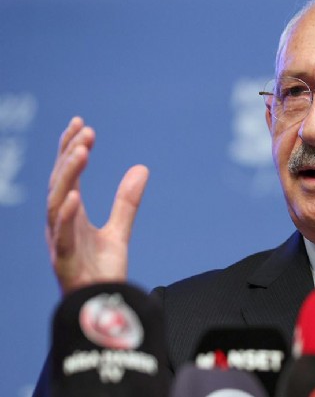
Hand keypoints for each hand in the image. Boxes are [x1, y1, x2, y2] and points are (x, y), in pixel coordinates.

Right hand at [46, 117, 148, 294]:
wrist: (103, 306)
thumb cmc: (102, 270)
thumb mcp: (119, 231)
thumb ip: (126, 201)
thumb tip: (142, 168)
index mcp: (70, 214)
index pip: (67, 174)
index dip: (70, 148)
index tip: (82, 123)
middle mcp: (60, 223)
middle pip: (60, 182)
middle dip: (70, 155)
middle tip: (85, 131)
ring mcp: (60, 241)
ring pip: (56, 202)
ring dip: (67, 176)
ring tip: (81, 151)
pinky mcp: (65, 260)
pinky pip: (62, 236)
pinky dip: (65, 215)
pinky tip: (73, 196)